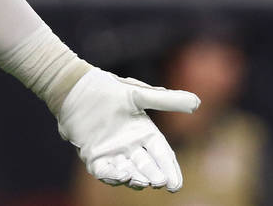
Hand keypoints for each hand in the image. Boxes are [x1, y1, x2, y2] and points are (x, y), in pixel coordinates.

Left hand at [56, 67, 199, 190]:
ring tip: (141, 180)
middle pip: (148, 167)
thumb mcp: (138, 94)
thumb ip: (166, 101)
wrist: (75, 89)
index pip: (162, 155)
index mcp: (144, 133)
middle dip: (155, 176)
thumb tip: (197, 103)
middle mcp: (131, 147)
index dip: (170, 170)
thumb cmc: (108, 89)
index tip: (176, 184)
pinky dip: (112, 176)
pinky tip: (120, 174)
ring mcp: (112, 153)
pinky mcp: (94, 157)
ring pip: (128, 173)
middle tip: (160, 182)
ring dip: (135, 179)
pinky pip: (104, 172)